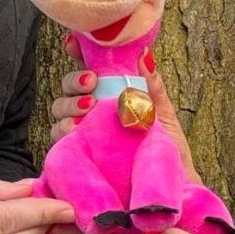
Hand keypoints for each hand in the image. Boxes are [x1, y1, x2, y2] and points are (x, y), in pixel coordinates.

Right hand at [47, 46, 195, 175]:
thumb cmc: (169, 154)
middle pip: (68, 90)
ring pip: (59, 114)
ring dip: (69, 106)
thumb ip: (152, 87)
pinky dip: (64, 133)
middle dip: (73, 82)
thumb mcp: (163, 116)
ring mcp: (83, 138)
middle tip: (91, 83)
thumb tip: (144, 53)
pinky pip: (60, 143)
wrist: (174, 190)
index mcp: (111, 100)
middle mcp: (92, 117)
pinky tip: (76, 130)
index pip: (88, 71)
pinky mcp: (78, 159)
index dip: (76, 54)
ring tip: (87, 108)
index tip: (73, 43)